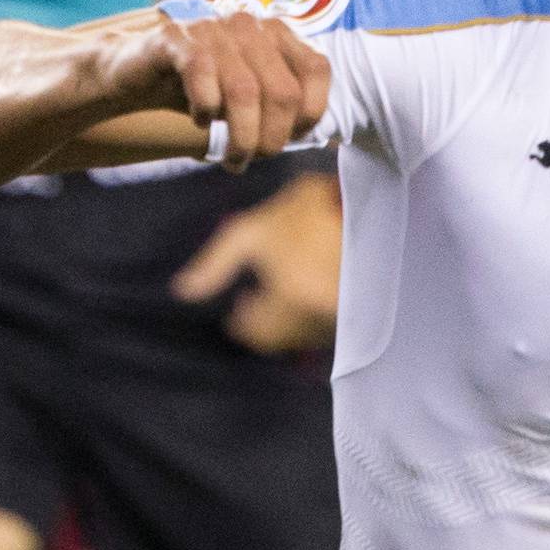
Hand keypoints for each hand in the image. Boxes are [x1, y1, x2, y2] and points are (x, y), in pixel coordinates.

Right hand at [93, 10, 331, 171]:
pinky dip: (205, 110)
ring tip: (233, 160)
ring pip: (244, 92)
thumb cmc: (203, 89)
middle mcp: (248, 24)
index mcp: (275, 33)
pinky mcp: (176, 38)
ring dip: (241, 138)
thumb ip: (284, 107)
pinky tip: (200, 120)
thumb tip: (322, 139)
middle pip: (283, 92)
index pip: (317, 69)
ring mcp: (213, 27)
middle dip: (273, 138)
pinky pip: (202, 78)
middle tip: (255, 159)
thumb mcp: (251, 98)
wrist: (136, 73)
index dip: (311, 113)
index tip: (293, 138)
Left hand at [173, 167, 341, 351]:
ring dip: (289, 323)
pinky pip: (326, 330)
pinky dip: (312, 319)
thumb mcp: (252, 231)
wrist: (367, 207)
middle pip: (281, 342)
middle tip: (256, 300)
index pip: (257, 335)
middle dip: (266, 324)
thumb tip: (182, 293)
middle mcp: (317, 315)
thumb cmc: (303, 215)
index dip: (243, 323)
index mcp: (288, 297)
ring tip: (283, 294)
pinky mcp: (359, 314)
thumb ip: (215, 263)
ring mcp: (341, 316)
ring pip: (304, 338)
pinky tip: (307, 292)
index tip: (240, 305)